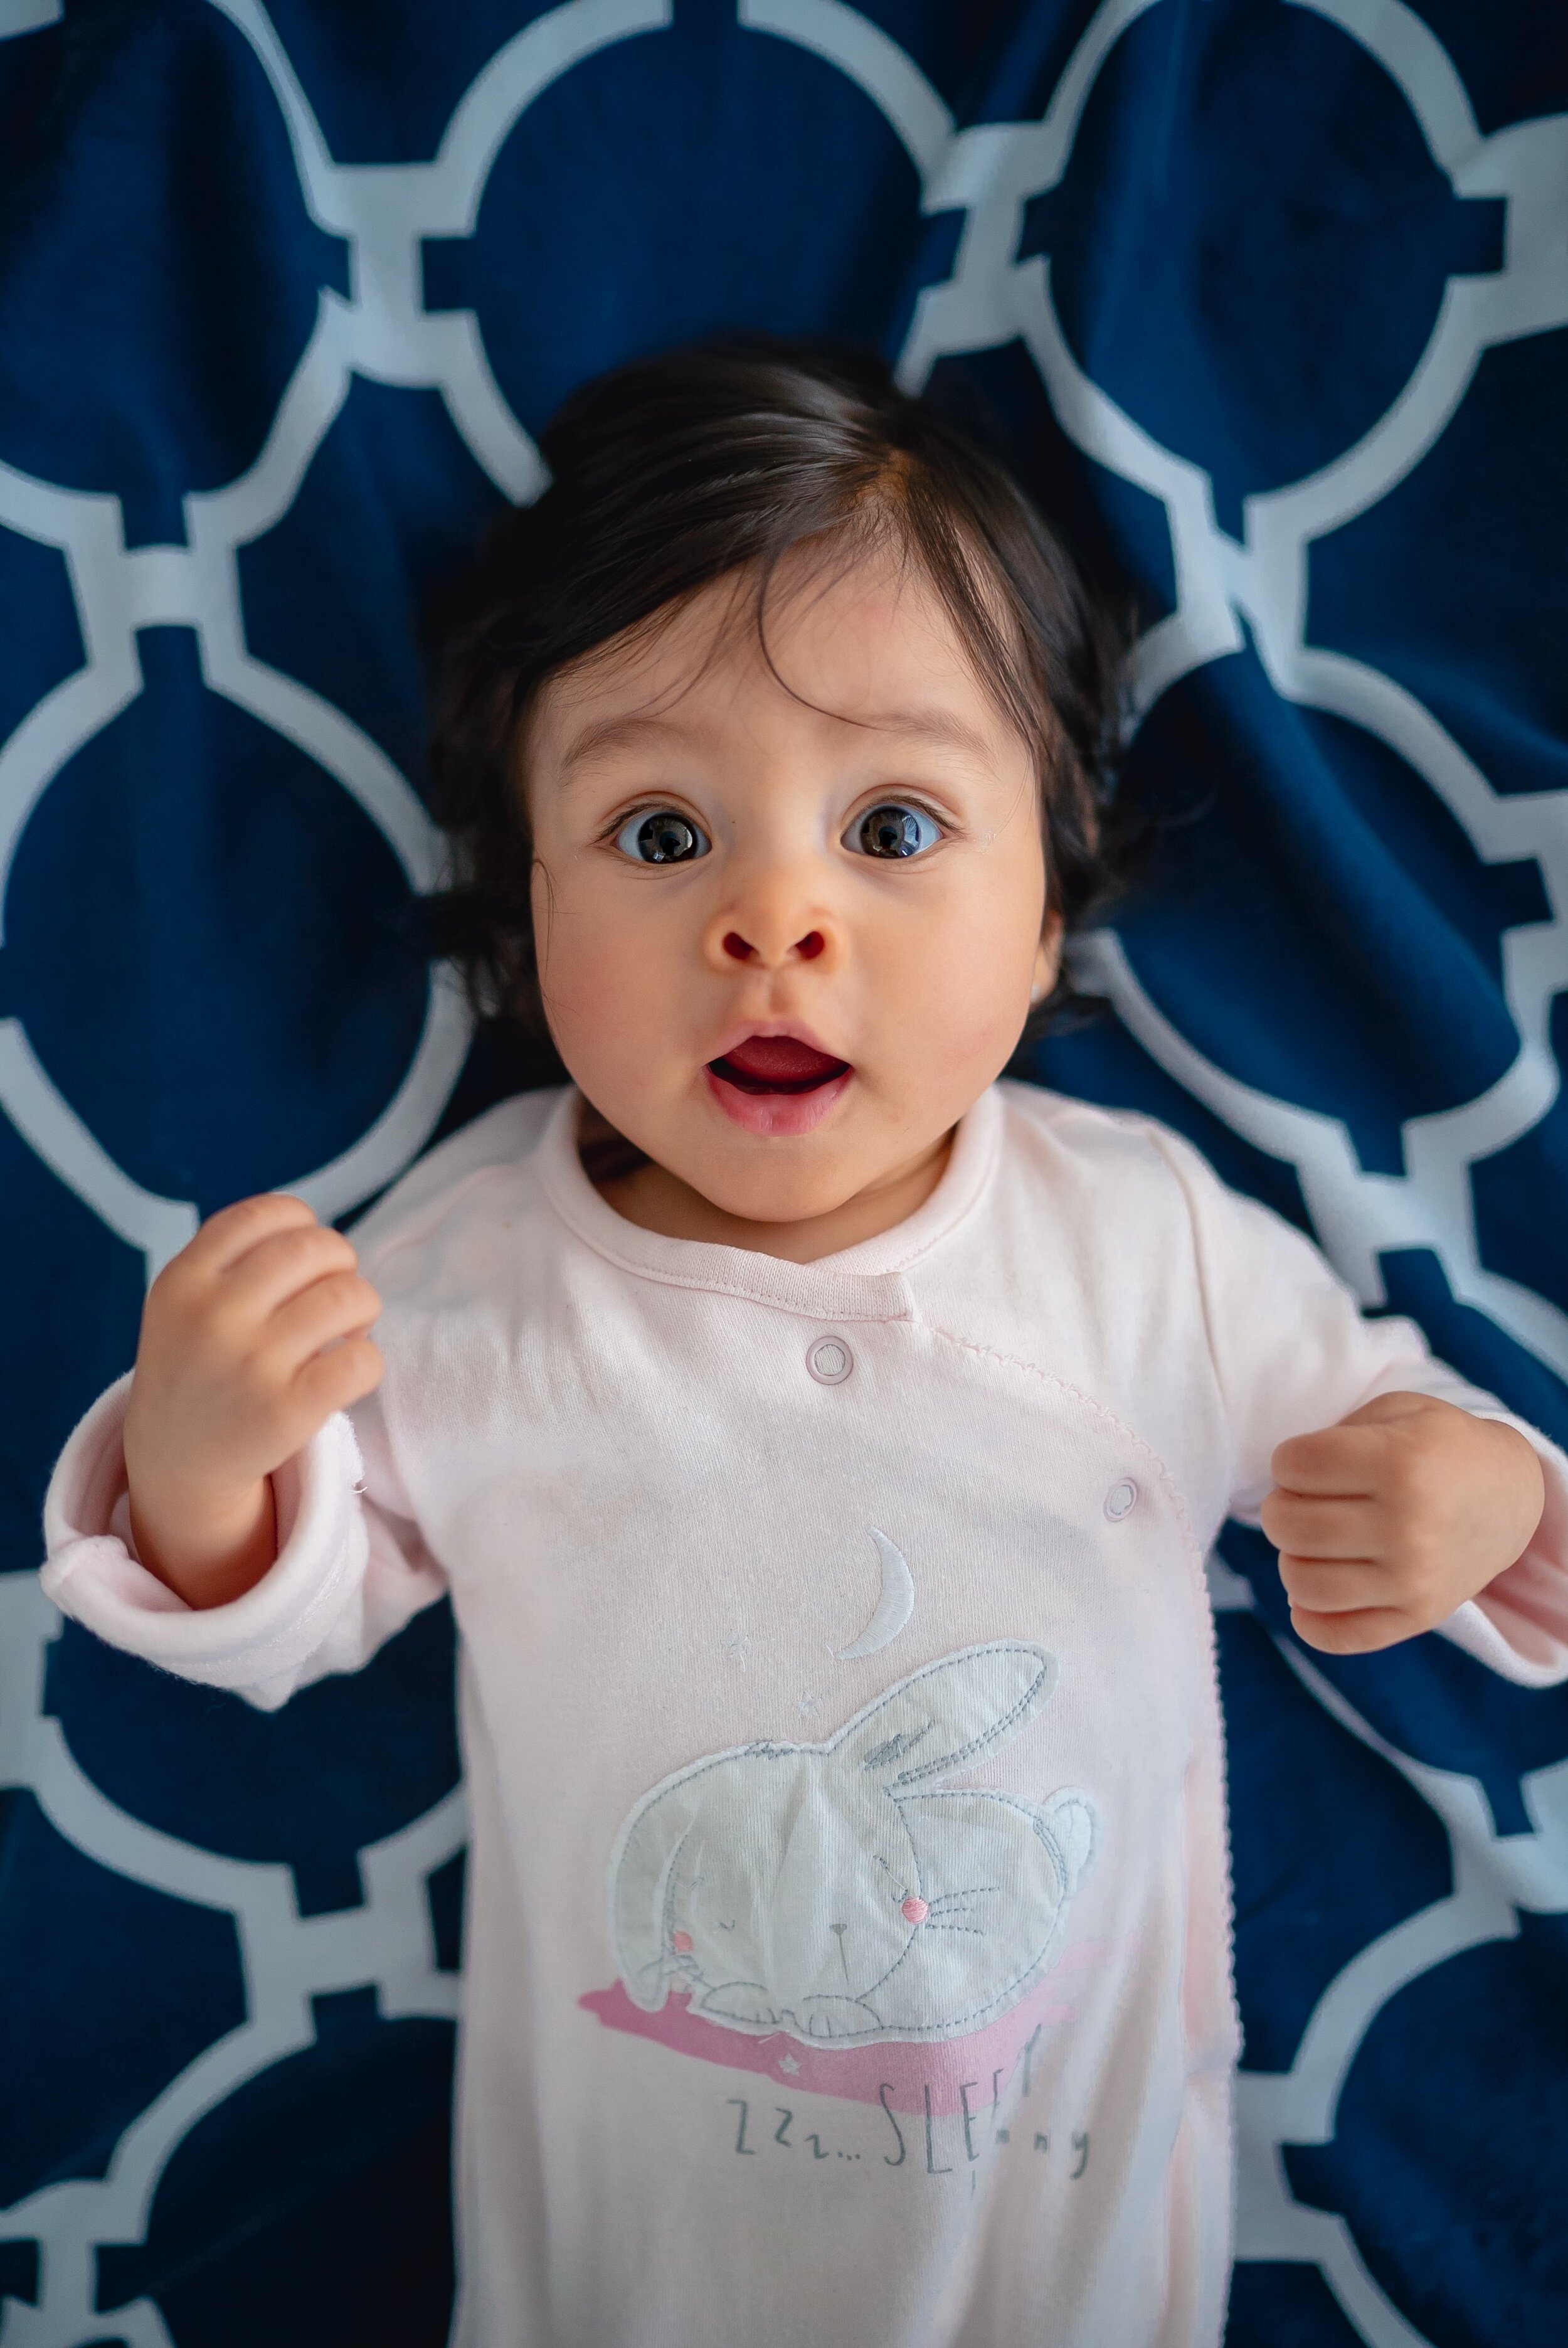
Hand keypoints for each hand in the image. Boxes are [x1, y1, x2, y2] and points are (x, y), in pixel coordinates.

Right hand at [123, 1194, 383, 1607]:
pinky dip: (368, 1360)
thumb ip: (236, 1258)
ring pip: (350, 1296)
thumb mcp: (185, 1301)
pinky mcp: (288, 1410)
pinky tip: (346, 1371)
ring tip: (346, 1330)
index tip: (303, 1257)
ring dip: (363, 1307)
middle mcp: (213, 1316)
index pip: (267, 1214)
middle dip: (341, 1262)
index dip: (303, 1225)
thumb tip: (320, 1237)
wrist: (176, 1460)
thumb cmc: (200, 1365)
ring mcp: (251, 1364)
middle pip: (315, 1248)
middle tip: (332, 1294)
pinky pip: (363, 1360)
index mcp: (184, 1280)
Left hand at [1261, 1390, 1545, 1654]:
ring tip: (1317, 1542)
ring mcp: (1413, 1580)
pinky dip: (1308, 1617)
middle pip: (1287, 1526)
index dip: (1288, 1461)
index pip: (1292, 1466)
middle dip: (1281, 1508)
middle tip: (1307, 1502)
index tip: (1309, 1462)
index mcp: (1399, 1463)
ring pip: (1300, 1583)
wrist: (1510, 1495)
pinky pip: (1335, 1635)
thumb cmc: (1437, 1447)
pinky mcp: (1417, 1617)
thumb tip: (1282, 1492)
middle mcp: (1407, 1526)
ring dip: (1293, 1558)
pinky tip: (1316, 1590)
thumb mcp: (1395, 1413)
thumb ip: (1333, 1437)